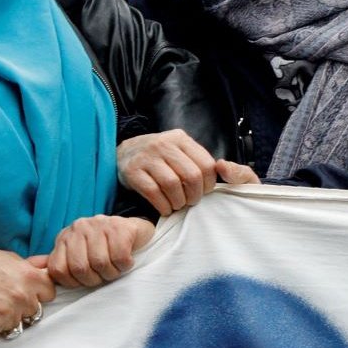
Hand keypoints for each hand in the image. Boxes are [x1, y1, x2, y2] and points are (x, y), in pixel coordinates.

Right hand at [0, 248, 54, 339]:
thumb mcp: (8, 258)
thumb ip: (29, 267)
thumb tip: (43, 268)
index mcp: (29, 277)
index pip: (49, 292)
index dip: (39, 292)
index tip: (30, 291)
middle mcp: (23, 297)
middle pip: (34, 310)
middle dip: (23, 306)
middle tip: (6, 298)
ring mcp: (10, 314)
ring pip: (17, 322)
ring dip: (8, 317)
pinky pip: (0, 330)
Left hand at [33, 214, 156, 288]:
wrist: (133, 230)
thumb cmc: (103, 248)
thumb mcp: (76, 253)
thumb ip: (57, 261)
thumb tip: (30, 267)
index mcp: (65, 237)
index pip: (58, 270)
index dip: (73, 282)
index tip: (86, 280)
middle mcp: (79, 228)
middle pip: (80, 268)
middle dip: (95, 280)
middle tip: (104, 275)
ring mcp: (99, 224)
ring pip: (100, 263)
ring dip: (112, 273)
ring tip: (115, 267)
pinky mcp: (120, 227)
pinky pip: (120, 257)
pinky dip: (125, 265)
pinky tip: (125, 260)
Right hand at [119, 129, 256, 213]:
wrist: (123, 153)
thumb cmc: (159, 157)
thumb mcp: (179, 150)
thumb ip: (197, 159)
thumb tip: (224, 172)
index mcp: (180, 139)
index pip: (206, 164)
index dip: (209, 184)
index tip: (204, 192)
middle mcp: (164, 144)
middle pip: (191, 175)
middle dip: (194, 195)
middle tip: (190, 202)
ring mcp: (146, 157)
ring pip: (172, 184)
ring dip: (178, 202)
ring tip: (177, 205)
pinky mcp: (132, 171)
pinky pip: (153, 192)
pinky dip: (163, 205)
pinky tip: (165, 208)